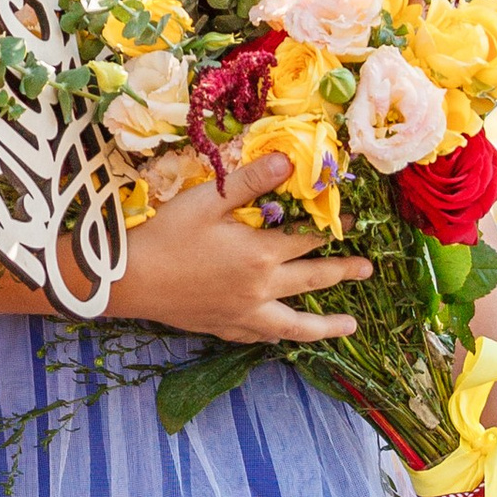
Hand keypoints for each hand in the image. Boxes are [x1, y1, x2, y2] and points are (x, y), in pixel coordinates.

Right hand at [109, 152, 371, 342]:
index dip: (332, 229)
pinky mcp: (224, 327)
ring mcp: (243, 314)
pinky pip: (261, 336)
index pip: (307, 239)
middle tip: (367, 270)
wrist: (128, 281)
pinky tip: (284, 336)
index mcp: (260, 254)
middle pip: (311, 280)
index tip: (353, 222)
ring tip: (350, 327)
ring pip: (294, 325)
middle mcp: (260, 289)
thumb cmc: (166, 235)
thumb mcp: (207, 200)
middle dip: (342, 272)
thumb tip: (288, 159)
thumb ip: (250, 181)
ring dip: (324, 326)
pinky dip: (279, 336)